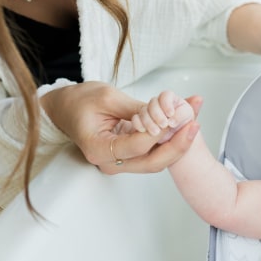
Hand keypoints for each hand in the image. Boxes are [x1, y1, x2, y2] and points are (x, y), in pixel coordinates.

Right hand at [40, 82, 201, 173]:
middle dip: (177, 145)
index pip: (137, 146)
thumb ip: (136, 109)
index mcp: (98, 149)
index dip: (159, 133)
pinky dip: (169, 140)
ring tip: (194, 119)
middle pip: (152, 162)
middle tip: (195, 124)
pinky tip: (183, 124)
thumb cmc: (80, 101)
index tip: (177, 117)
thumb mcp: (107, 97)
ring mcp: (119, 162)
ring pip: (156, 161)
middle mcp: (109, 162)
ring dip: (177, 143)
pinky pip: (152, 153)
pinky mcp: (128, 157)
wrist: (66, 108)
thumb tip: (164, 114)